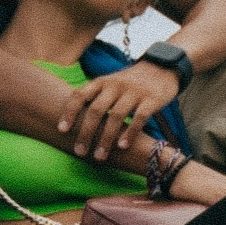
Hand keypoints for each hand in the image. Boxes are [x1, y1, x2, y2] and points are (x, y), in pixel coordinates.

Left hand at [57, 54, 182, 163]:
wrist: (162, 68)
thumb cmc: (131, 82)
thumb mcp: (111, 83)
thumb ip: (95, 96)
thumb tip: (74, 118)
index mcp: (102, 82)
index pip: (80, 95)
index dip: (69, 112)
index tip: (62, 130)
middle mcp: (115, 86)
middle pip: (96, 110)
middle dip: (86, 132)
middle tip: (80, 151)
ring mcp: (134, 92)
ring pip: (116, 116)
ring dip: (106, 138)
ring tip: (100, 156)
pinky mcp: (151, 100)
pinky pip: (139, 118)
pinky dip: (130, 133)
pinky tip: (123, 147)